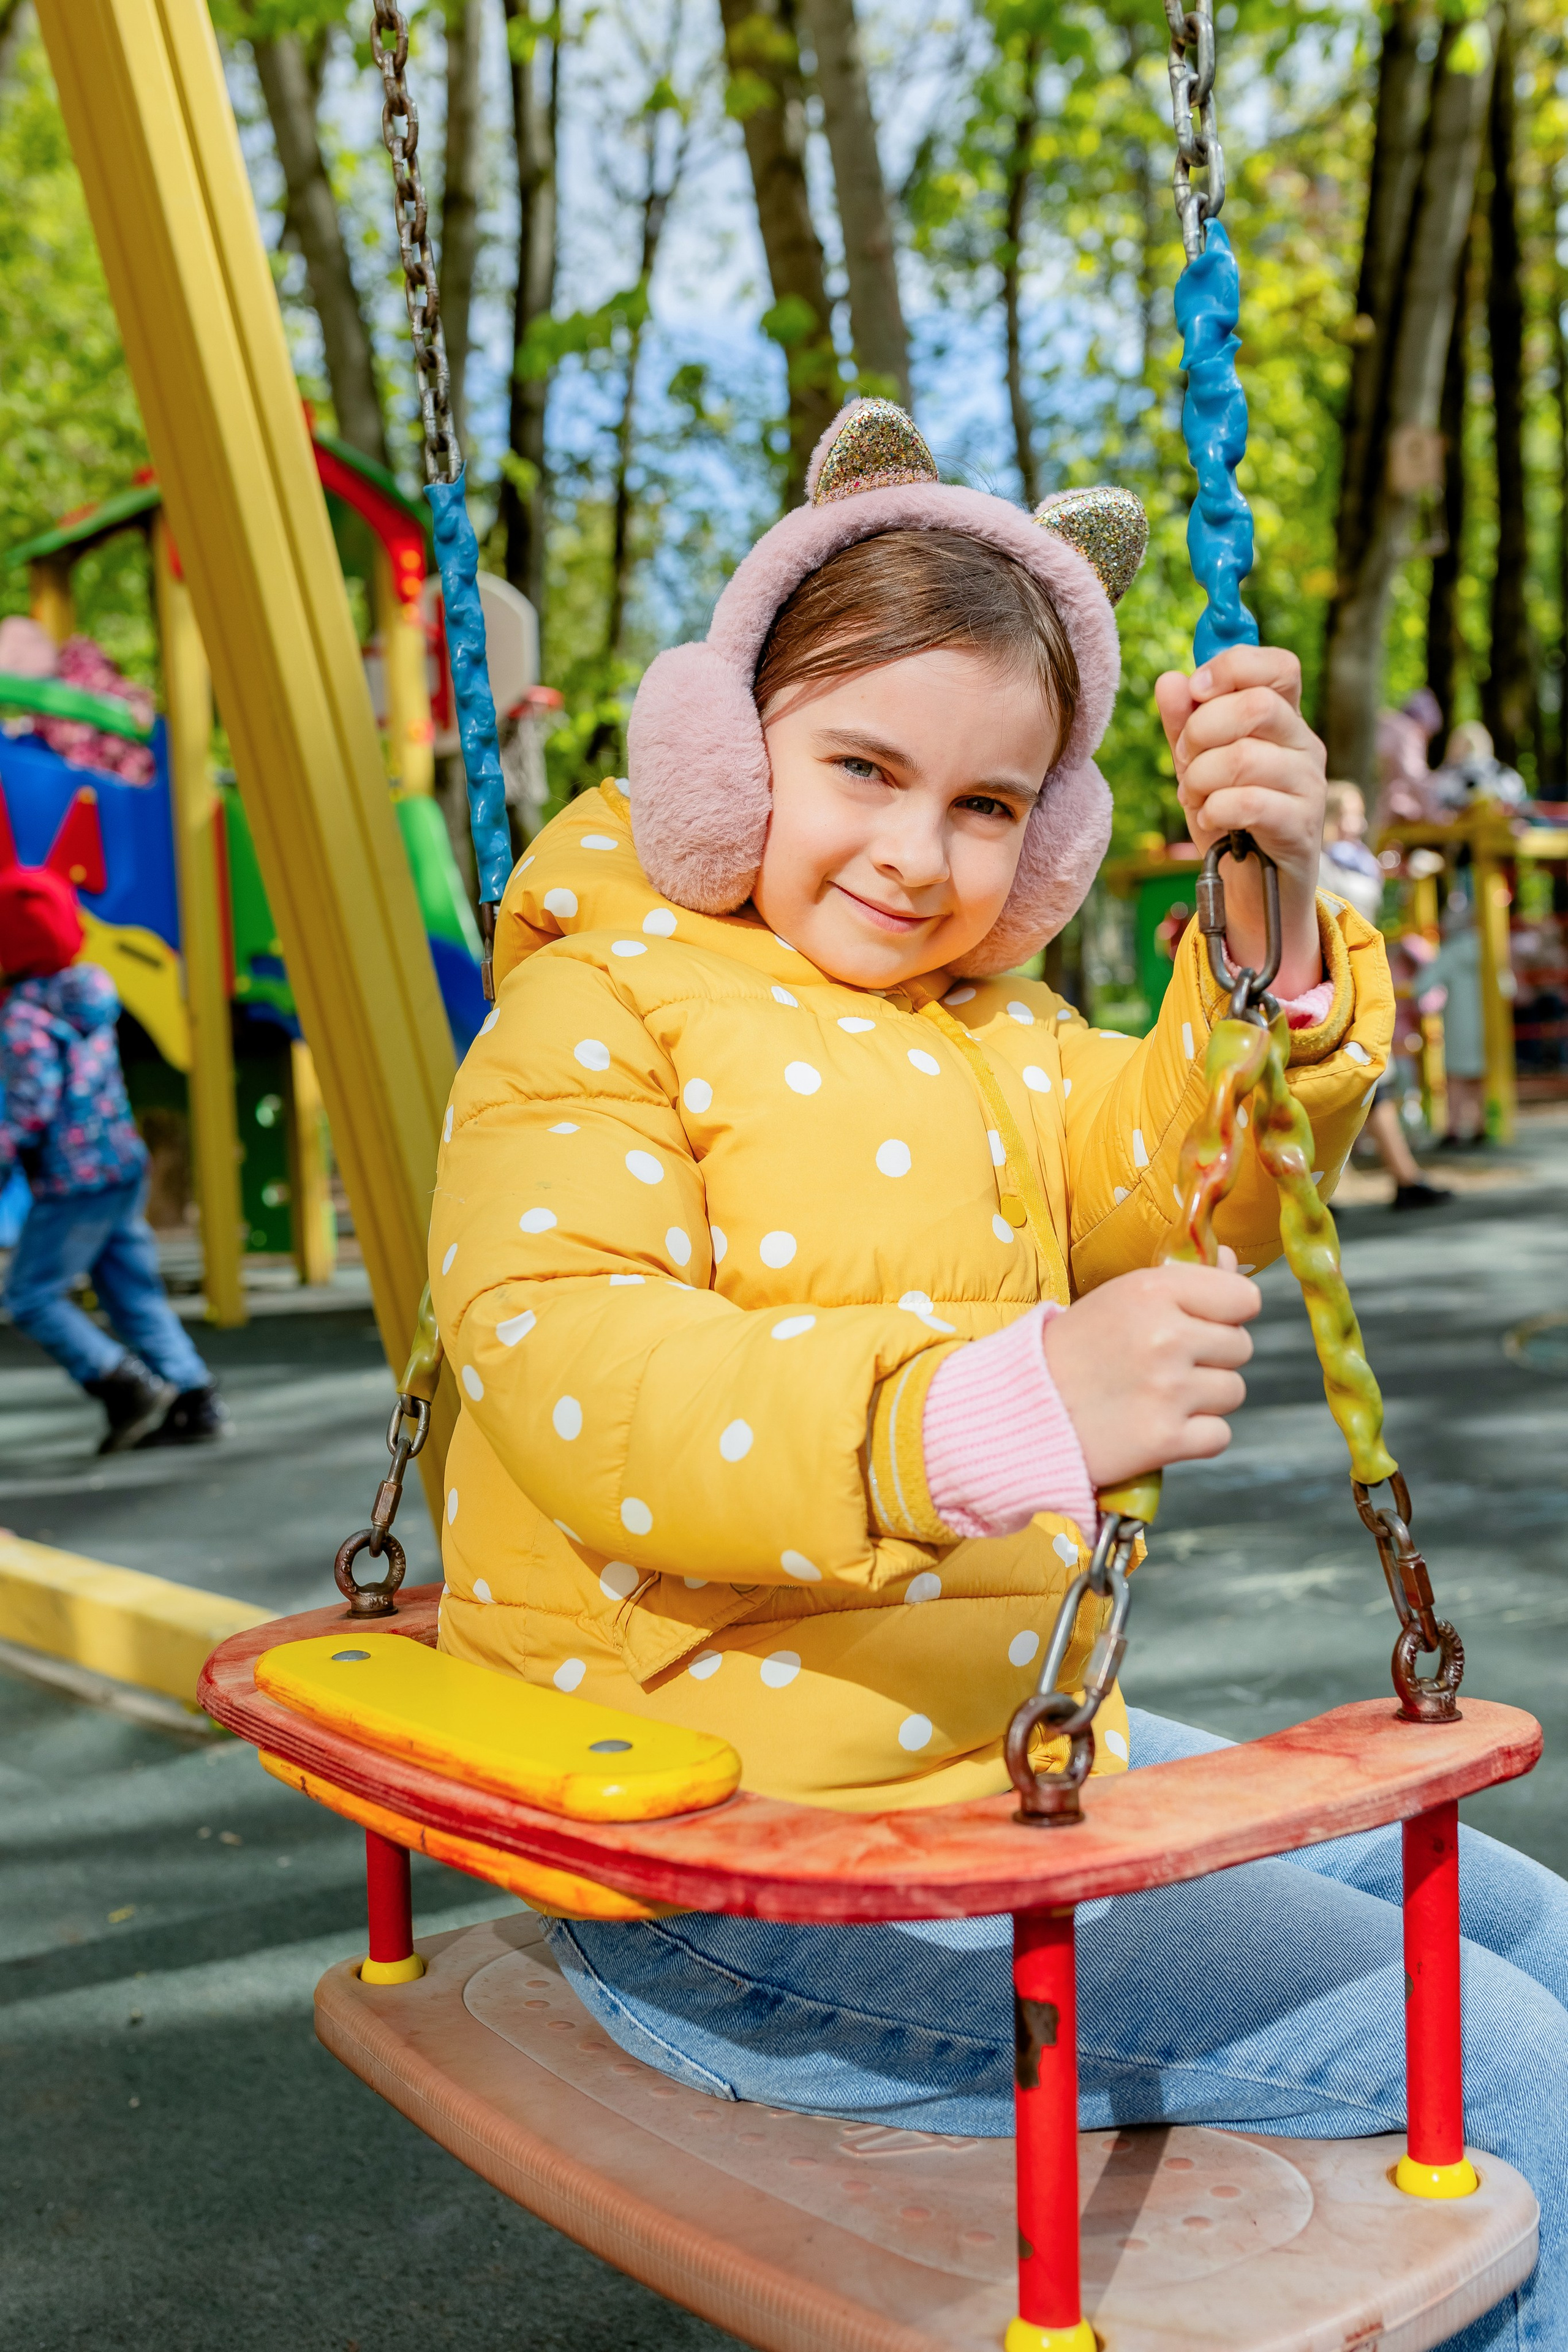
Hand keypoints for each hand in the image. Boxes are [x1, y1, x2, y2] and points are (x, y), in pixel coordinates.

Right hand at [1042, 1255, 1260, 1486]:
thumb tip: (1229, 1258)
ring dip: (1204, 1397)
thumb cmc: (1071, 1349)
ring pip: (1233, 1391)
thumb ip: (1180, 1278)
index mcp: (1153, 1290)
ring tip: (1157, 1395)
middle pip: (1241, 1346)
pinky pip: (1219, 1435)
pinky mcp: (1165, 1440)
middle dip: (1212, 1357)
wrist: (1018, 1410)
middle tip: (1165, 1364)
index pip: (1244, 1297)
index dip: (1226, 1312)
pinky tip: (1158, 1425)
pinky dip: (1195, 1436)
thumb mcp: (1118, 1297)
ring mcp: (1168, 1391)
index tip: (1198, 1323)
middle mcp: (1166, 1336)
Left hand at [1155, 646, 1326, 999]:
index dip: (1234, 666)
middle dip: (1202, 732)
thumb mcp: (1197, 769)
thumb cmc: (1229, 823)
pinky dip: (1216, 810)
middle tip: (1185, 763)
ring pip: (1246, 756)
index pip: (1278, 665)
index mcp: (1282, 720)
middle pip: (1257, 705)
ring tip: (1195, 798)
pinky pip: (1250, 802)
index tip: (1197, 689)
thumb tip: (1171, 679)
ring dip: (1202, 778)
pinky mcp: (1303, 826)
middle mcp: (1304, 745)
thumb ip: (1184, 724)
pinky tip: (1210, 821)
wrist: (1252, 893)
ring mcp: (1309, 785)